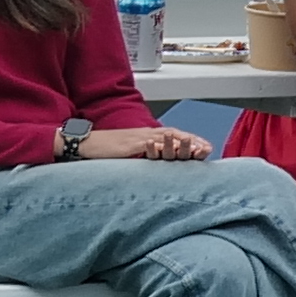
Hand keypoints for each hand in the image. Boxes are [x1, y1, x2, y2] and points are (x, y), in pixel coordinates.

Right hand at [71, 119, 210, 165]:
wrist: (87, 143)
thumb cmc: (107, 149)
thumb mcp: (131, 151)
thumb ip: (146, 153)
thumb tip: (158, 162)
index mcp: (147, 135)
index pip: (174, 136)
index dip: (191, 141)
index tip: (206, 148)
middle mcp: (146, 134)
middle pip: (175, 134)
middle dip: (194, 140)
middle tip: (208, 148)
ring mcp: (139, 138)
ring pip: (166, 137)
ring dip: (184, 142)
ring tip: (198, 149)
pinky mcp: (130, 144)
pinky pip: (150, 144)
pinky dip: (163, 147)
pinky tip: (173, 152)